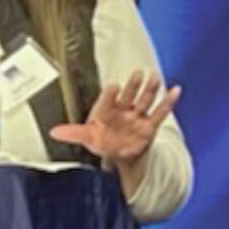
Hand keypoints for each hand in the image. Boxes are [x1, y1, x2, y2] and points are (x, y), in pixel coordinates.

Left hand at [49, 70, 181, 169]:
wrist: (119, 155)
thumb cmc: (102, 142)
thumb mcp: (87, 138)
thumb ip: (73, 134)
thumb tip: (54, 132)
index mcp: (105, 111)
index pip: (107, 100)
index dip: (110, 94)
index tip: (113, 87)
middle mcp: (122, 110)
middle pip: (129, 96)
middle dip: (133, 86)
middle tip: (137, 73)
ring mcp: (136, 116)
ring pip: (144, 100)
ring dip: (150, 89)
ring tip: (155, 76)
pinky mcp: (149, 125)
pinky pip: (160, 112)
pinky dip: (168, 102)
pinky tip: (175, 90)